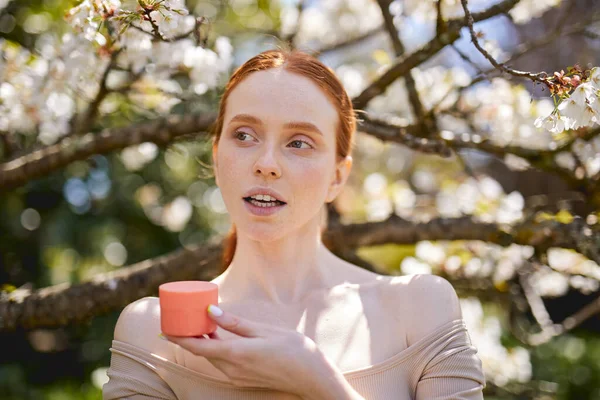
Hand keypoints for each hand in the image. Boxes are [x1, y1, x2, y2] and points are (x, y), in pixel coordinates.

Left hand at [164, 305, 337, 396]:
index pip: (197, 347)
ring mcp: (238, 375)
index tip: (165, 327)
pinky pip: (223, 361)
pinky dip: (216, 348)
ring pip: (212, 357)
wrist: (312, 377)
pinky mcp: (244, 377)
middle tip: (182, 317)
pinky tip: (220, 336)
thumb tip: (210, 311)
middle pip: (202, 352)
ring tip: (199, 322)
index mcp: (235, 354)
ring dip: (203, 342)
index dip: (178, 337)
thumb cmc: (294, 350)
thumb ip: (235, 323)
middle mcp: (232, 368)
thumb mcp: (265, 330)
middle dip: (189, 336)